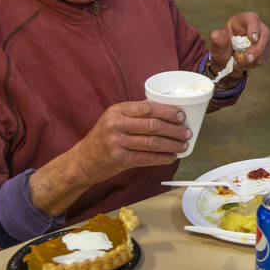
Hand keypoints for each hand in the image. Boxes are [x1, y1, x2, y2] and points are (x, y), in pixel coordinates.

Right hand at [27, 99, 192, 216]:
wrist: (83, 160)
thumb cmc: (103, 138)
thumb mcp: (114, 118)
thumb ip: (136, 113)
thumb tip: (166, 108)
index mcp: (117, 110)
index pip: (148, 108)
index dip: (168, 112)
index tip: (181, 116)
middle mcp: (116, 124)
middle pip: (153, 125)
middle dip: (174, 130)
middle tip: (187, 133)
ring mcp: (116, 142)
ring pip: (152, 142)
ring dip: (172, 145)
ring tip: (183, 145)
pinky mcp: (119, 158)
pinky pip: (146, 158)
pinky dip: (162, 158)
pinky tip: (171, 157)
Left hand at [208, 12, 269, 84]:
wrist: (227, 61)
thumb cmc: (222, 50)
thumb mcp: (217, 46)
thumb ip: (218, 40)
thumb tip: (215, 34)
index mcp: (241, 21)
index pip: (252, 18)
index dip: (254, 28)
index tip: (252, 39)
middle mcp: (254, 25)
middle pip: (265, 32)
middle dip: (258, 48)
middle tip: (248, 59)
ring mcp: (262, 35)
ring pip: (267, 44)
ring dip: (256, 57)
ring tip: (241, 63)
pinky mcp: (266, 45)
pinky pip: (266, 54)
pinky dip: (257, 62)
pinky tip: (246, 63)